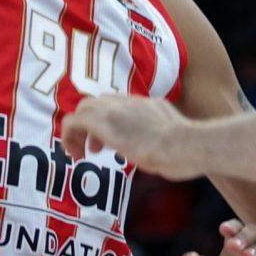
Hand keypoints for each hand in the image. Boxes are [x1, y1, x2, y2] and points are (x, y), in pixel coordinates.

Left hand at [61, 94, 201, 179]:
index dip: (108, 121)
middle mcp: (129, 102)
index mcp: (147, 104)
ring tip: (80, 153)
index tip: (108, 143)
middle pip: (97, 103)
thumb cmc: (186, 148)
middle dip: (90, 125)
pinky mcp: (102, 122)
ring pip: (84, 108)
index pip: (117, 104)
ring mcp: (115, 110)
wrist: (183, 144)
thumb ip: (162, 132)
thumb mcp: (175, 134)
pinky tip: (74, 152)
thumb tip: (162, 144)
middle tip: (91, 148)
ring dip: (78, 131)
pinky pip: (74, 122)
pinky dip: (69, 135)